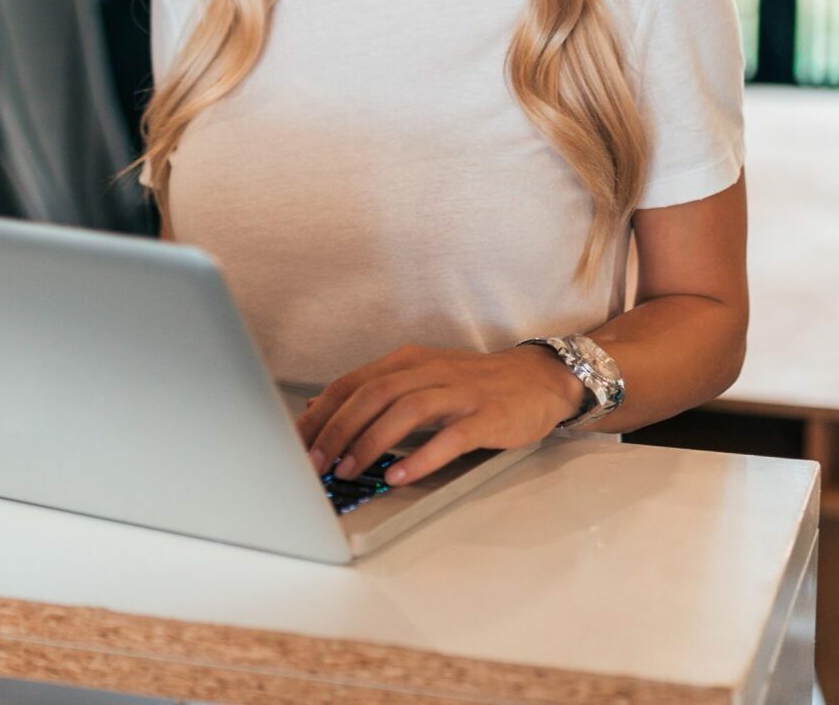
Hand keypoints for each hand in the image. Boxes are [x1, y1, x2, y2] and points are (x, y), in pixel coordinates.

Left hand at [297, 342, 588, 486]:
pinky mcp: (488, 416)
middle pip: (374, 394)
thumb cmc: (474, 385)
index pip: (354, 382)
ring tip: (349, 470)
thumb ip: (379, 394)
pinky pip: (451, 436)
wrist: (539, 378)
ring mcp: (461, 393)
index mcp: (409, 361)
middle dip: (338, 430)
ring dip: (371, 442)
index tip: (298, 443)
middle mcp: (431, 371)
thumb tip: (325, 416)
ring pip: (406, 410)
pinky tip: (400, 475)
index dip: (323, 413)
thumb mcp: (423, 378)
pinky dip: (422, 457)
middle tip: (316, 463)